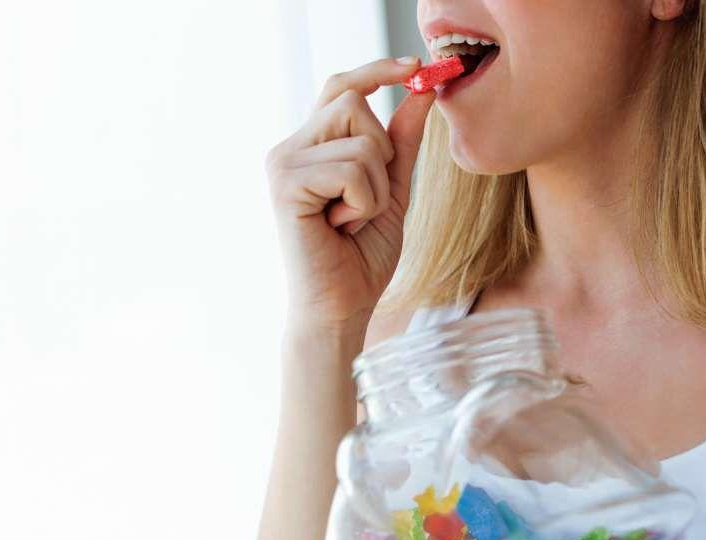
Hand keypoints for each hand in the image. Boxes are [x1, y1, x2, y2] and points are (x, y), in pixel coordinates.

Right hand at [266, 57, 435, 334]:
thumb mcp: (391, 190)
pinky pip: (351, 170)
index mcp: (311, 146)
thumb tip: (423, 93)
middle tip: (363, 202)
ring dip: (375, 189)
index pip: (341, 88)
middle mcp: (290, 148)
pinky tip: (341, 228)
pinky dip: (364, 204)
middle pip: (354, 105)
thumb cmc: (360, 256)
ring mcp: (282, 163)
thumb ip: (401, 143)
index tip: (415, 66)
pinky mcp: (285, 184)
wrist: (341, 307)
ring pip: (360, 141)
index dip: (377, 70)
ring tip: (351, 220)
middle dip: (380, 154)